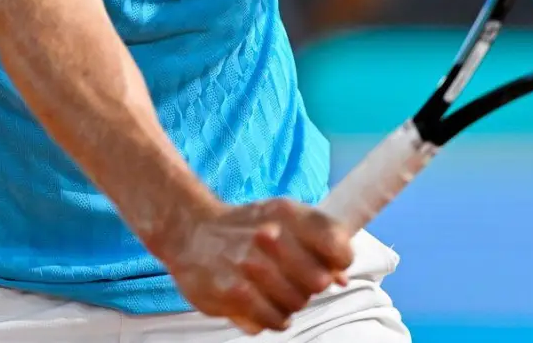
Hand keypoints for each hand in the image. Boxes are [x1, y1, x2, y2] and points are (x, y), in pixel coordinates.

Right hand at [158, 199, 353, 334]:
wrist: (190, 231)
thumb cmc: (244, 228)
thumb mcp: (282, 219)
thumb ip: (317, 243)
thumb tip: (341, 278)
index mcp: (288, 213)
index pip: (337, 244)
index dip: (339, 261)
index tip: (330, 265)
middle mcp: (270, 236)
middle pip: (319, 281)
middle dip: (310, 285)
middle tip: (293, 279)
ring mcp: (250, 265)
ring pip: (297, 303)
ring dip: (289, 302)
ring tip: (273, 290)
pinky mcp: (234, 292)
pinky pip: (275, 320)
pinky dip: (273, 318)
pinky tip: (262, 304)